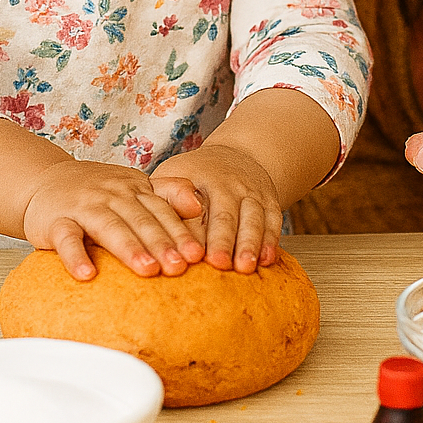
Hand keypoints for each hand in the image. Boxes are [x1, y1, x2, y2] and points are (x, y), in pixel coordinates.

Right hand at [22, 158, 205, 280]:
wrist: (44, 180)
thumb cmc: (98, 192)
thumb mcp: (134, 186)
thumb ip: (167, 193)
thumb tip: (198, 205)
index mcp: (133, 188)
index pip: (160, 210)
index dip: (179, 232)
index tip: (197, 255)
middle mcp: (111, 194)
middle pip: (139, 220)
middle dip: (161, 243)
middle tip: (178, 268)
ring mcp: (83, 207)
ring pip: (109, 227)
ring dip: (129, 248)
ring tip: (147, 271)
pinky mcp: (55, 223)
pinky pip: (67, 239)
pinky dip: (76, 257)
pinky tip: (87, 275)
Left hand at [151, 141, 282, 273]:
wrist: (238, 156)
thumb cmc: (195, 176)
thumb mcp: (173, 176)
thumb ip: (161, 200)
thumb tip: (148, 228)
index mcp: (195, 178)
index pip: (192, 209)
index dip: (191, 232)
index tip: (189, 254)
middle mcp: (226, 183)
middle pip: (223, 213)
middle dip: (221, 239)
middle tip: (218, 264)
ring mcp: (250, 191)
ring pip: (251, 217)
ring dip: (249, 243)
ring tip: (245, 267)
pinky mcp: (269, 200)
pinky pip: (273, 219)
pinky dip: (271, 240)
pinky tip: (267, 260)